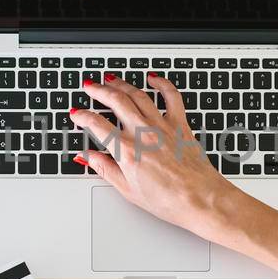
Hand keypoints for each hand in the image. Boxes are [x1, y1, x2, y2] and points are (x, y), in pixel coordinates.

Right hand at [70, 73, 248, 239]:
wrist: (200, 199)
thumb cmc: (168, 200)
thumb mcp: (128, 189)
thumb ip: (105, 168)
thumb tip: (88, 157)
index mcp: (127, 150)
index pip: (96, 124)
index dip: (82, 116)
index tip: (77, 115)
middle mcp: (143, 133)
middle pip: (115, 101)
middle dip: (98, 90)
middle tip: (89, 87)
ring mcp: (162, 126)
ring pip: (138, 95)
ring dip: (121, 84)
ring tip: (111, 80)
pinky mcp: (180, 125)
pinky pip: (171, 97)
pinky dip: (161, 84)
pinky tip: (153, 79)